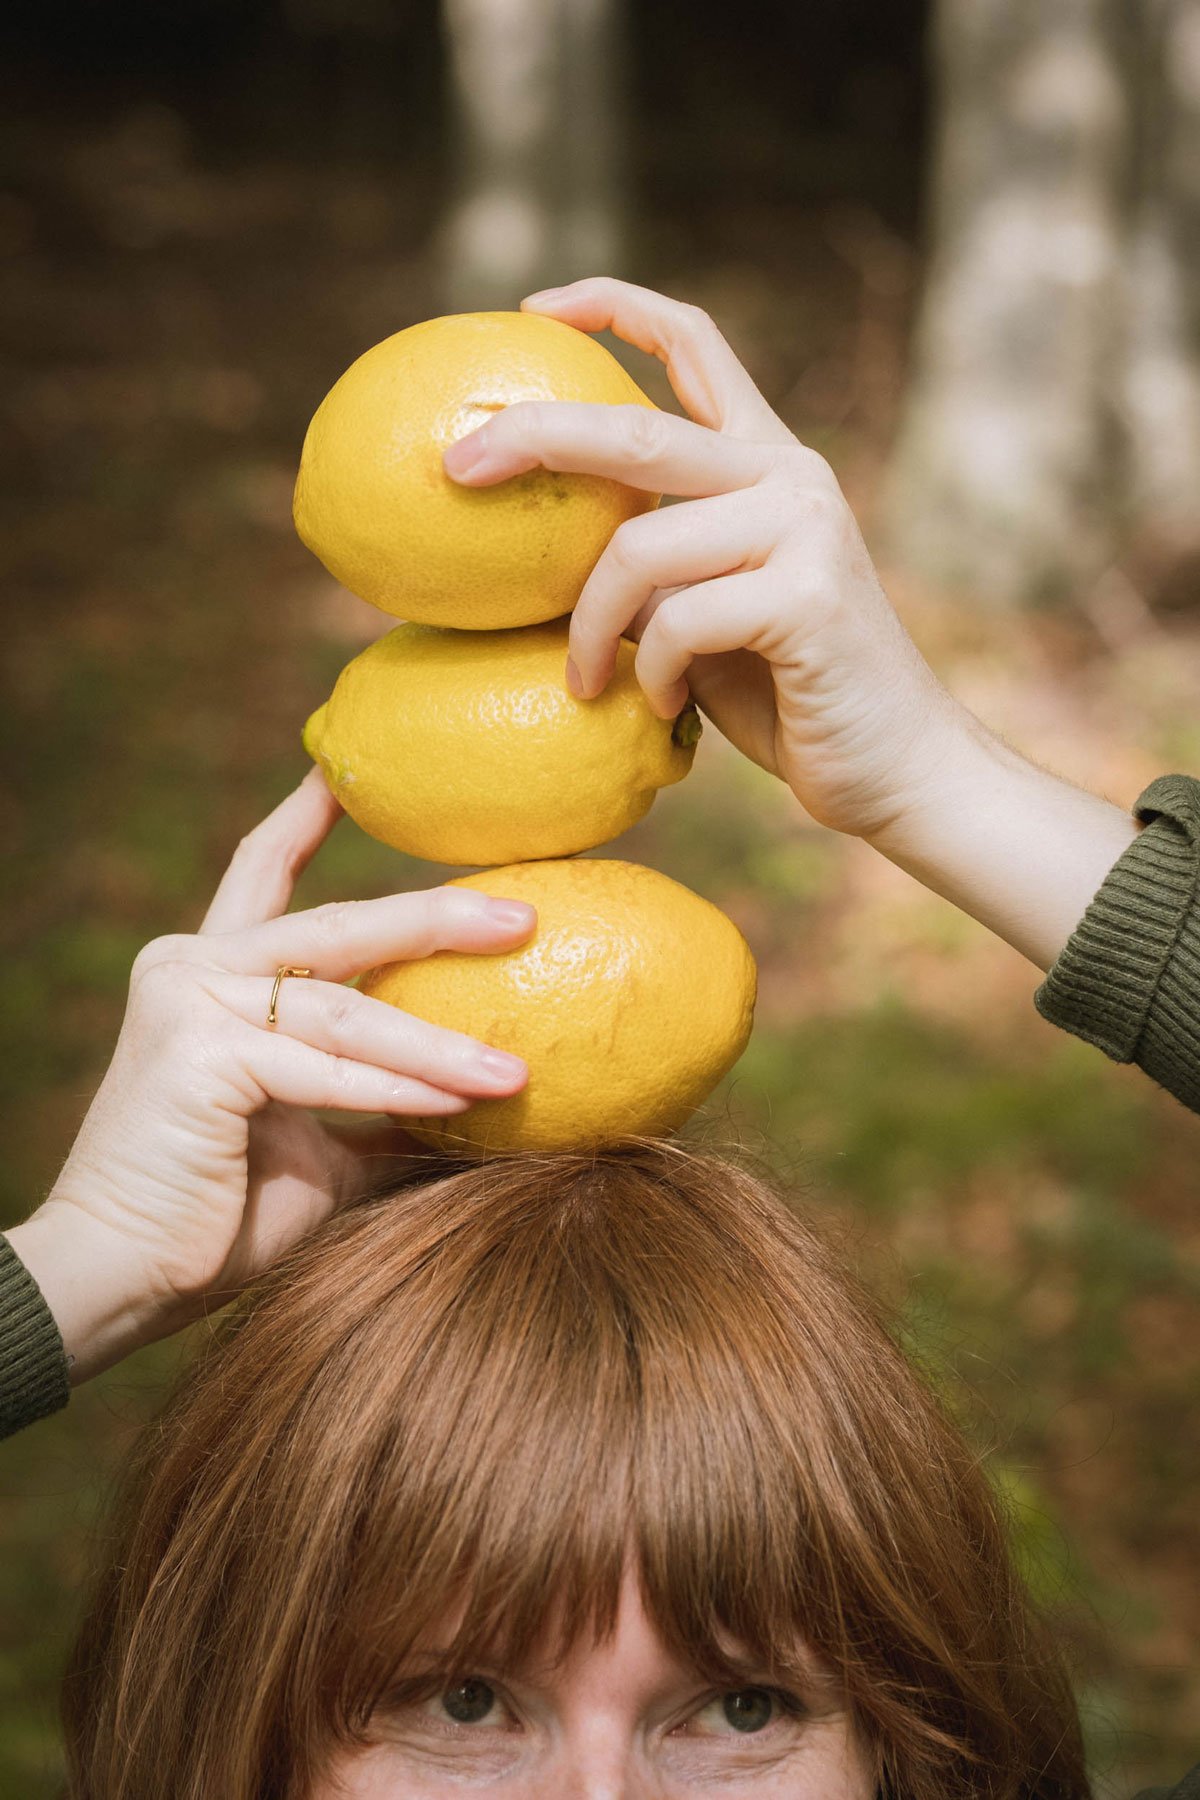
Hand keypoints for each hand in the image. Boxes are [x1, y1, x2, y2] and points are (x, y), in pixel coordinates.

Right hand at [8, 771, 533, 1379]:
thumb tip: (475, 1101)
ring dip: (439, 1041)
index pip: (262, 872)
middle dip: (435, 919)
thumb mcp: (315, 1141)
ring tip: (518, 1066)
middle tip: (522, 913)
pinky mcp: (198, 1051)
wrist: (119, 1278)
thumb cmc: (216, 1214)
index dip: (306, 818)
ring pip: (346, 1006)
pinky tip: (461, 1101)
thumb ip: (379, 1104)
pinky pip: (325, 1065)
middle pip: (336, 925)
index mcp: (211, 975)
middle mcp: (192, 967)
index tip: (352, 770)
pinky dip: (398, 1087)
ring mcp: (190, 1001)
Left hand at [442, 276, 1139, 969]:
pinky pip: (677, 621)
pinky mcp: (808, 597)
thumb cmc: (790, 697)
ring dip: (588, 624)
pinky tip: (657, 705)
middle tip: (455, 469)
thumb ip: (651, 568)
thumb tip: (541, 553)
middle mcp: (790, 476)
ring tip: (582, 678)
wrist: (897, 768)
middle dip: (532, 437)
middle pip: (635, 427)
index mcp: (767, 463)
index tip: (533, 312)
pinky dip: (649, 672)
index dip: (612, 307)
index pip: (696, 343)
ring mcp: (805, 529)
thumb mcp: (703, 616)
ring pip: (639, 547)